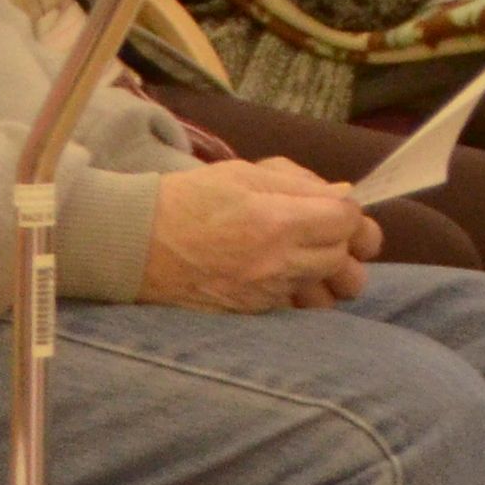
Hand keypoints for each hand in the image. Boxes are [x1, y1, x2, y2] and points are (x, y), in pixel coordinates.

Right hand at [138, 154, 380, 309]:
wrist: (135, 245)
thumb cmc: (187, 200)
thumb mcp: (243, 173)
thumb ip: (298, 183)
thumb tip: (340, 196)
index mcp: (278, 221)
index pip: (348, 220)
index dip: (349, 210)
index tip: (334, 205)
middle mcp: (278, 263)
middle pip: (345, 257)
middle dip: (345, 241)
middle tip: (326, 228)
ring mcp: (265, 293)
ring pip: (327, 291)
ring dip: (330, 274)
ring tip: (314, 258)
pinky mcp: (251, 311)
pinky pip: (295, 305)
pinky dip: (300, 290)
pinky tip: (282, 274)